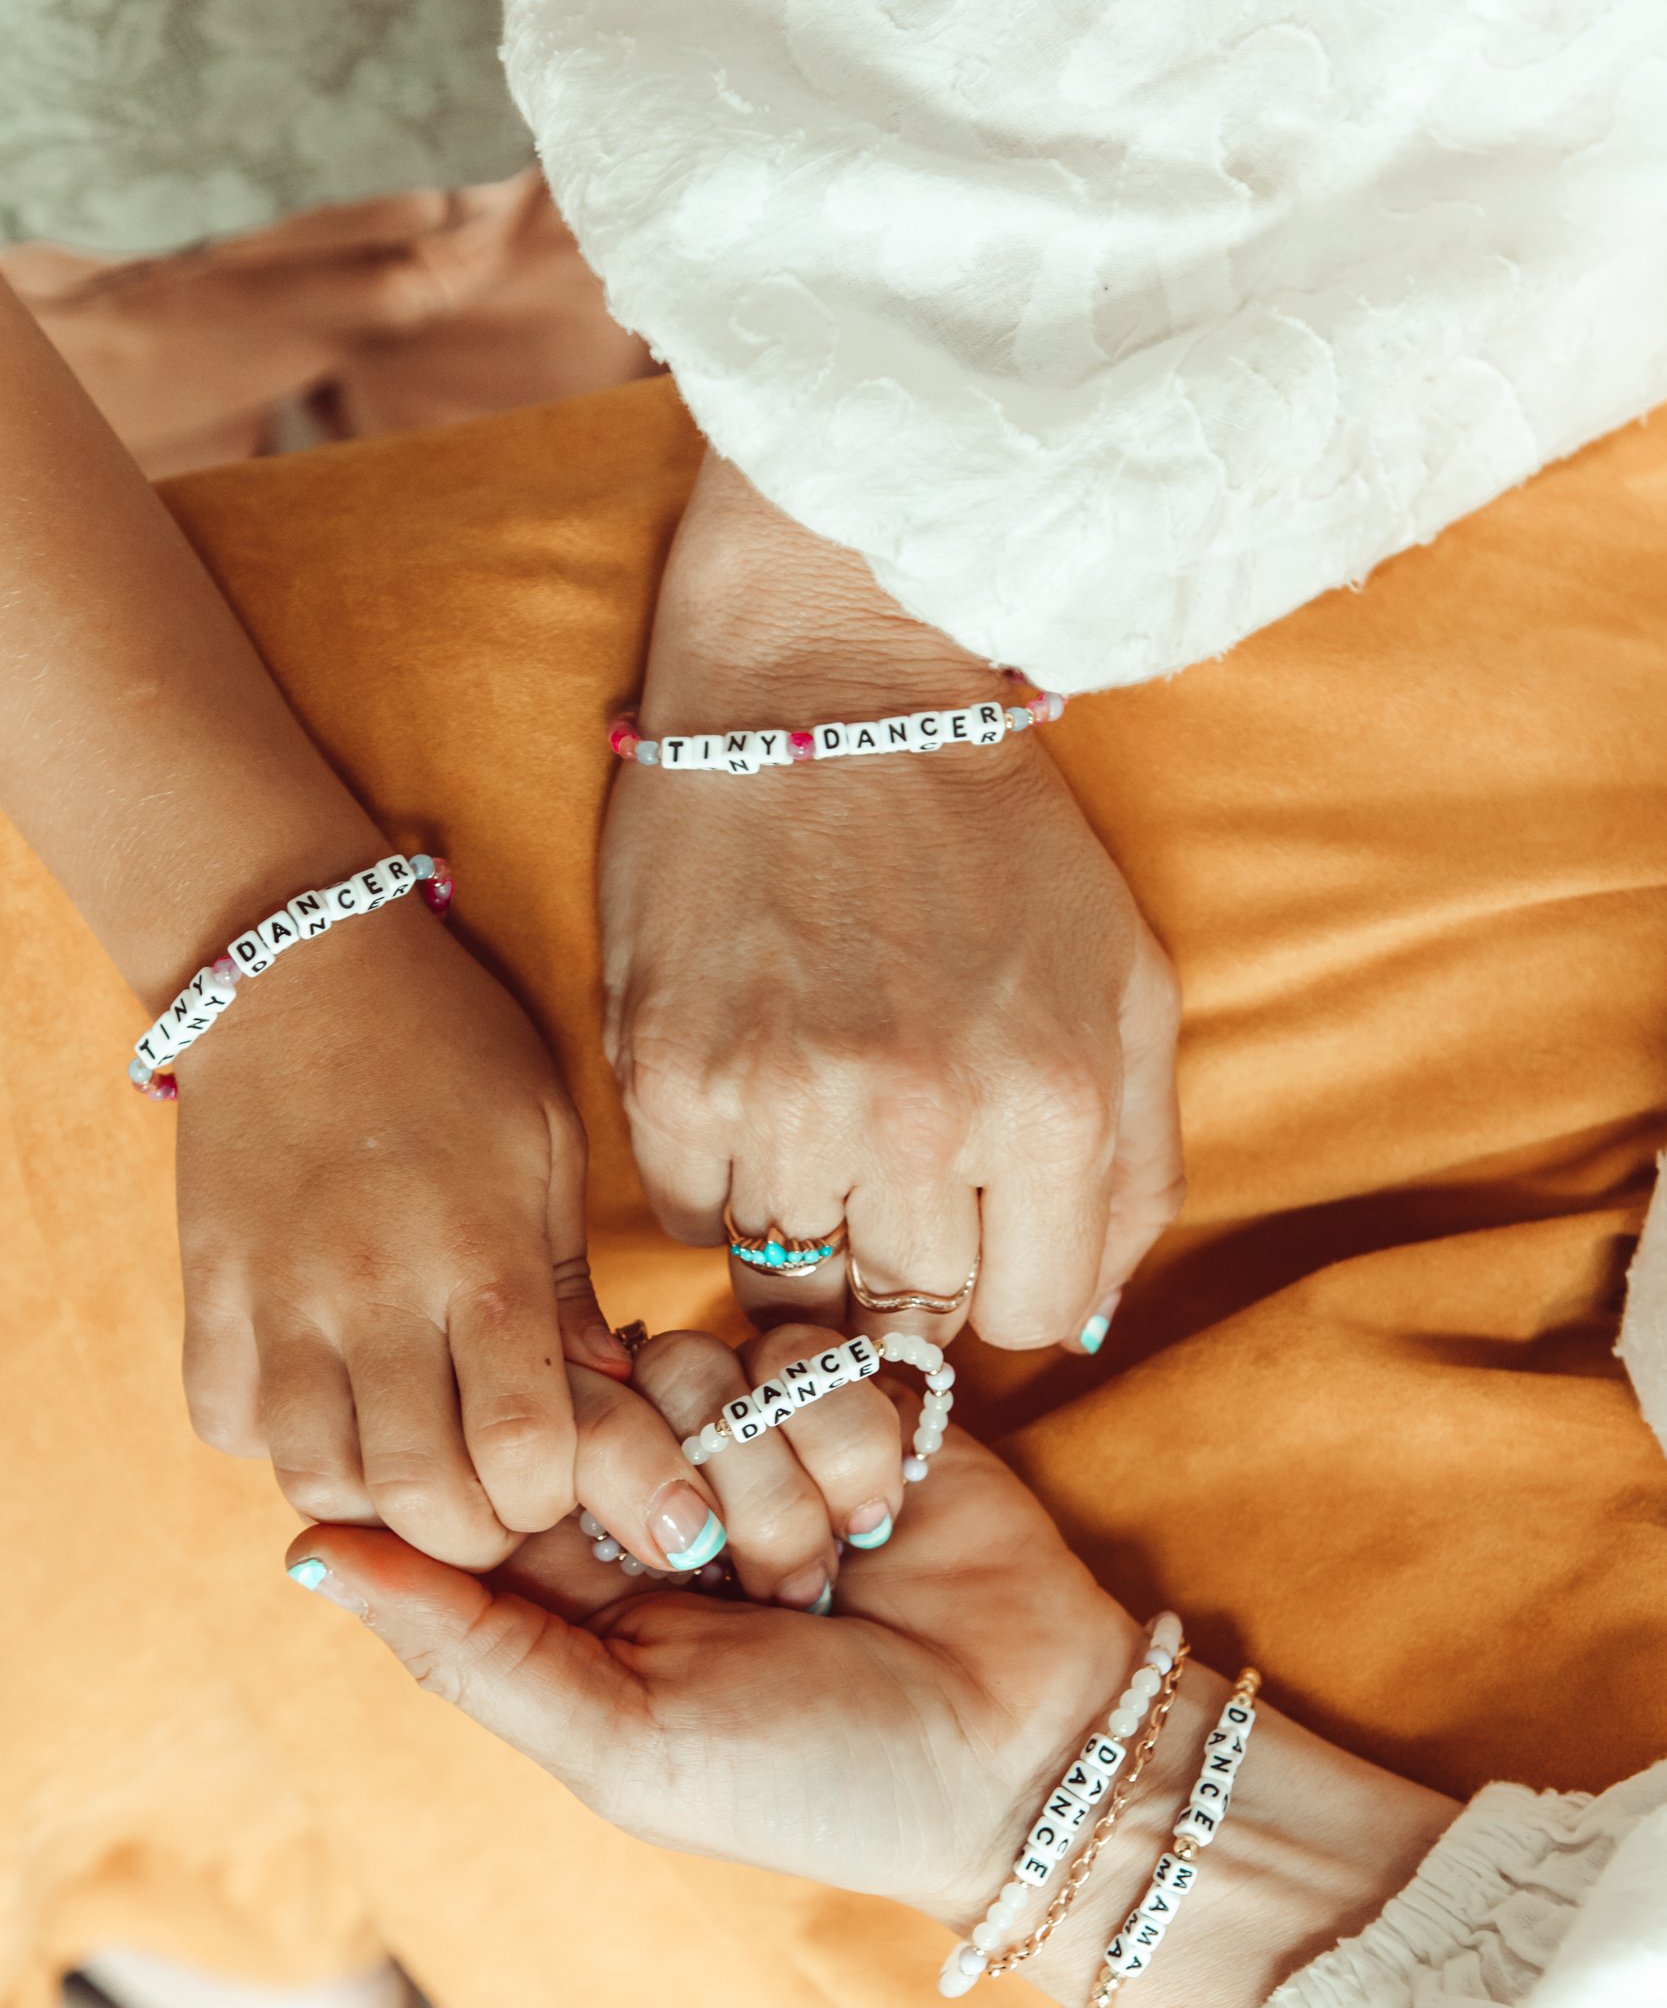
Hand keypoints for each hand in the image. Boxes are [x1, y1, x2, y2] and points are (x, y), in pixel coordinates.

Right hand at [176, 891, 630, 1568]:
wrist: (300, 966)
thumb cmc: (450, 1045)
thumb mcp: (548, 1143)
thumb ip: (570, 1281)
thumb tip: (607, 1392)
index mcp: (481, 1256)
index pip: (520, 1448)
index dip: (547, 1495)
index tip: (555, 1474)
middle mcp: (376, 1293)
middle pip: (417, 1492)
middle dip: (469, 1527)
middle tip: (488, 1494)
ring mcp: (279, 1297)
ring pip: (314, 1476)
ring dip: (372, 1494)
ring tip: (409, 1455)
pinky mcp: (208, 1289)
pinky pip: (226, 1421)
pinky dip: (273, 1439)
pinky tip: (323, 1400)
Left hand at [285, 1351, 1455, 2007]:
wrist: (1024, 1754)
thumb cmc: (811, 1780)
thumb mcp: (620, 1741)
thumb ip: (462, 1641)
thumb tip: (302, 1550)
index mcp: (571, 1587)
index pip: (489, 1466)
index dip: (536, 1479)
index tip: (611, 1546)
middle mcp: (649, 1498)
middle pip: (587, 1392)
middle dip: (667, 1484)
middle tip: (724, 1574)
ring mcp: (750, 1437)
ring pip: (696, 1361)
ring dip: (768, 1478)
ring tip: (821, 1572)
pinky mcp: (846, 1389)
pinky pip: (798, 1345)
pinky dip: (843, 1438)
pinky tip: (881, 1518)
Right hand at [601, 454, 1183, 1355]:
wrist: (822, 684)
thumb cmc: (988, 835)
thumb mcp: (1126, 984)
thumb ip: (1135, 1170)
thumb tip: (1085, 1319)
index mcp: (1054, 1104)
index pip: (1035, 1324)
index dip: (1010, 1289)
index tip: (984, 1238)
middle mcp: (921, 1122)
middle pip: (907, 1317)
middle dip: (908, 1270)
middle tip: (892, 1183)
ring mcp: (784, 1103)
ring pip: (787, 1285)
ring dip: (807, 1231)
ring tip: (818, 1125)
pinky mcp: (669, 1075)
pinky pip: (687, 1218)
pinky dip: (719, 1181)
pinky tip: (749, 1093)